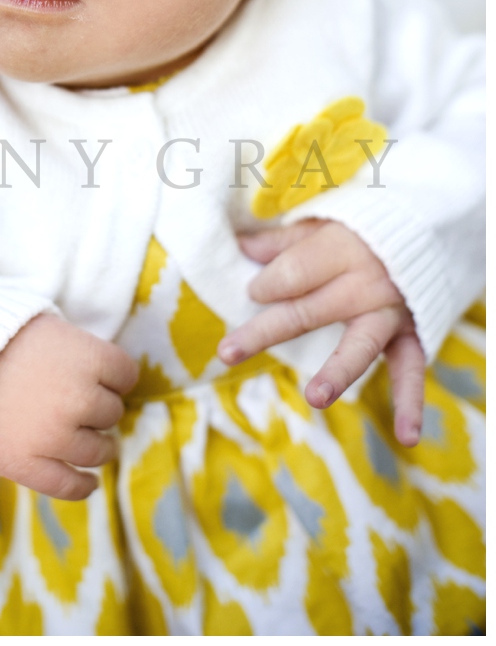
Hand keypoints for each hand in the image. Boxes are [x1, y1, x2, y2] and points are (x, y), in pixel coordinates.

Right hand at [0, 313, 138, 499]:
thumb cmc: (5, 339)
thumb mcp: (53, 329)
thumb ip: (85, 352)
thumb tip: (115, 380)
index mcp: (88, 358)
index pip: (126, 374)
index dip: (115, 376)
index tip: (102, 377)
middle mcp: (78, 398)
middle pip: (112, 411)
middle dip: (99, 406)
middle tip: (80, 401)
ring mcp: (53, 435)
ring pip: (99, 449)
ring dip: (99, 445)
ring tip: (93, 441)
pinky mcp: (26, 464)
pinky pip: (69, 485)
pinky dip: (84, 486)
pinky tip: (88, 481)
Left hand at [217, 219, 424, 446]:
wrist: (431, 228)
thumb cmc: (365, 228)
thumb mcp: (325, 222)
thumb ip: (286, 241)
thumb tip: (241, 246)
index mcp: (342, 249)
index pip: (294, 272)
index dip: (267, 283)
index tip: (253, 292)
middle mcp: (367, 283)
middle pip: (309, 311)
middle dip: (265, 331)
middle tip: (227, 352)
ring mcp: (391, 312)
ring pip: (359, 345)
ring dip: (337, 373)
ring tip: (314, 398)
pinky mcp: (413, 335)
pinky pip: (412, 371)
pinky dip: (412, 404)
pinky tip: (405, 436)